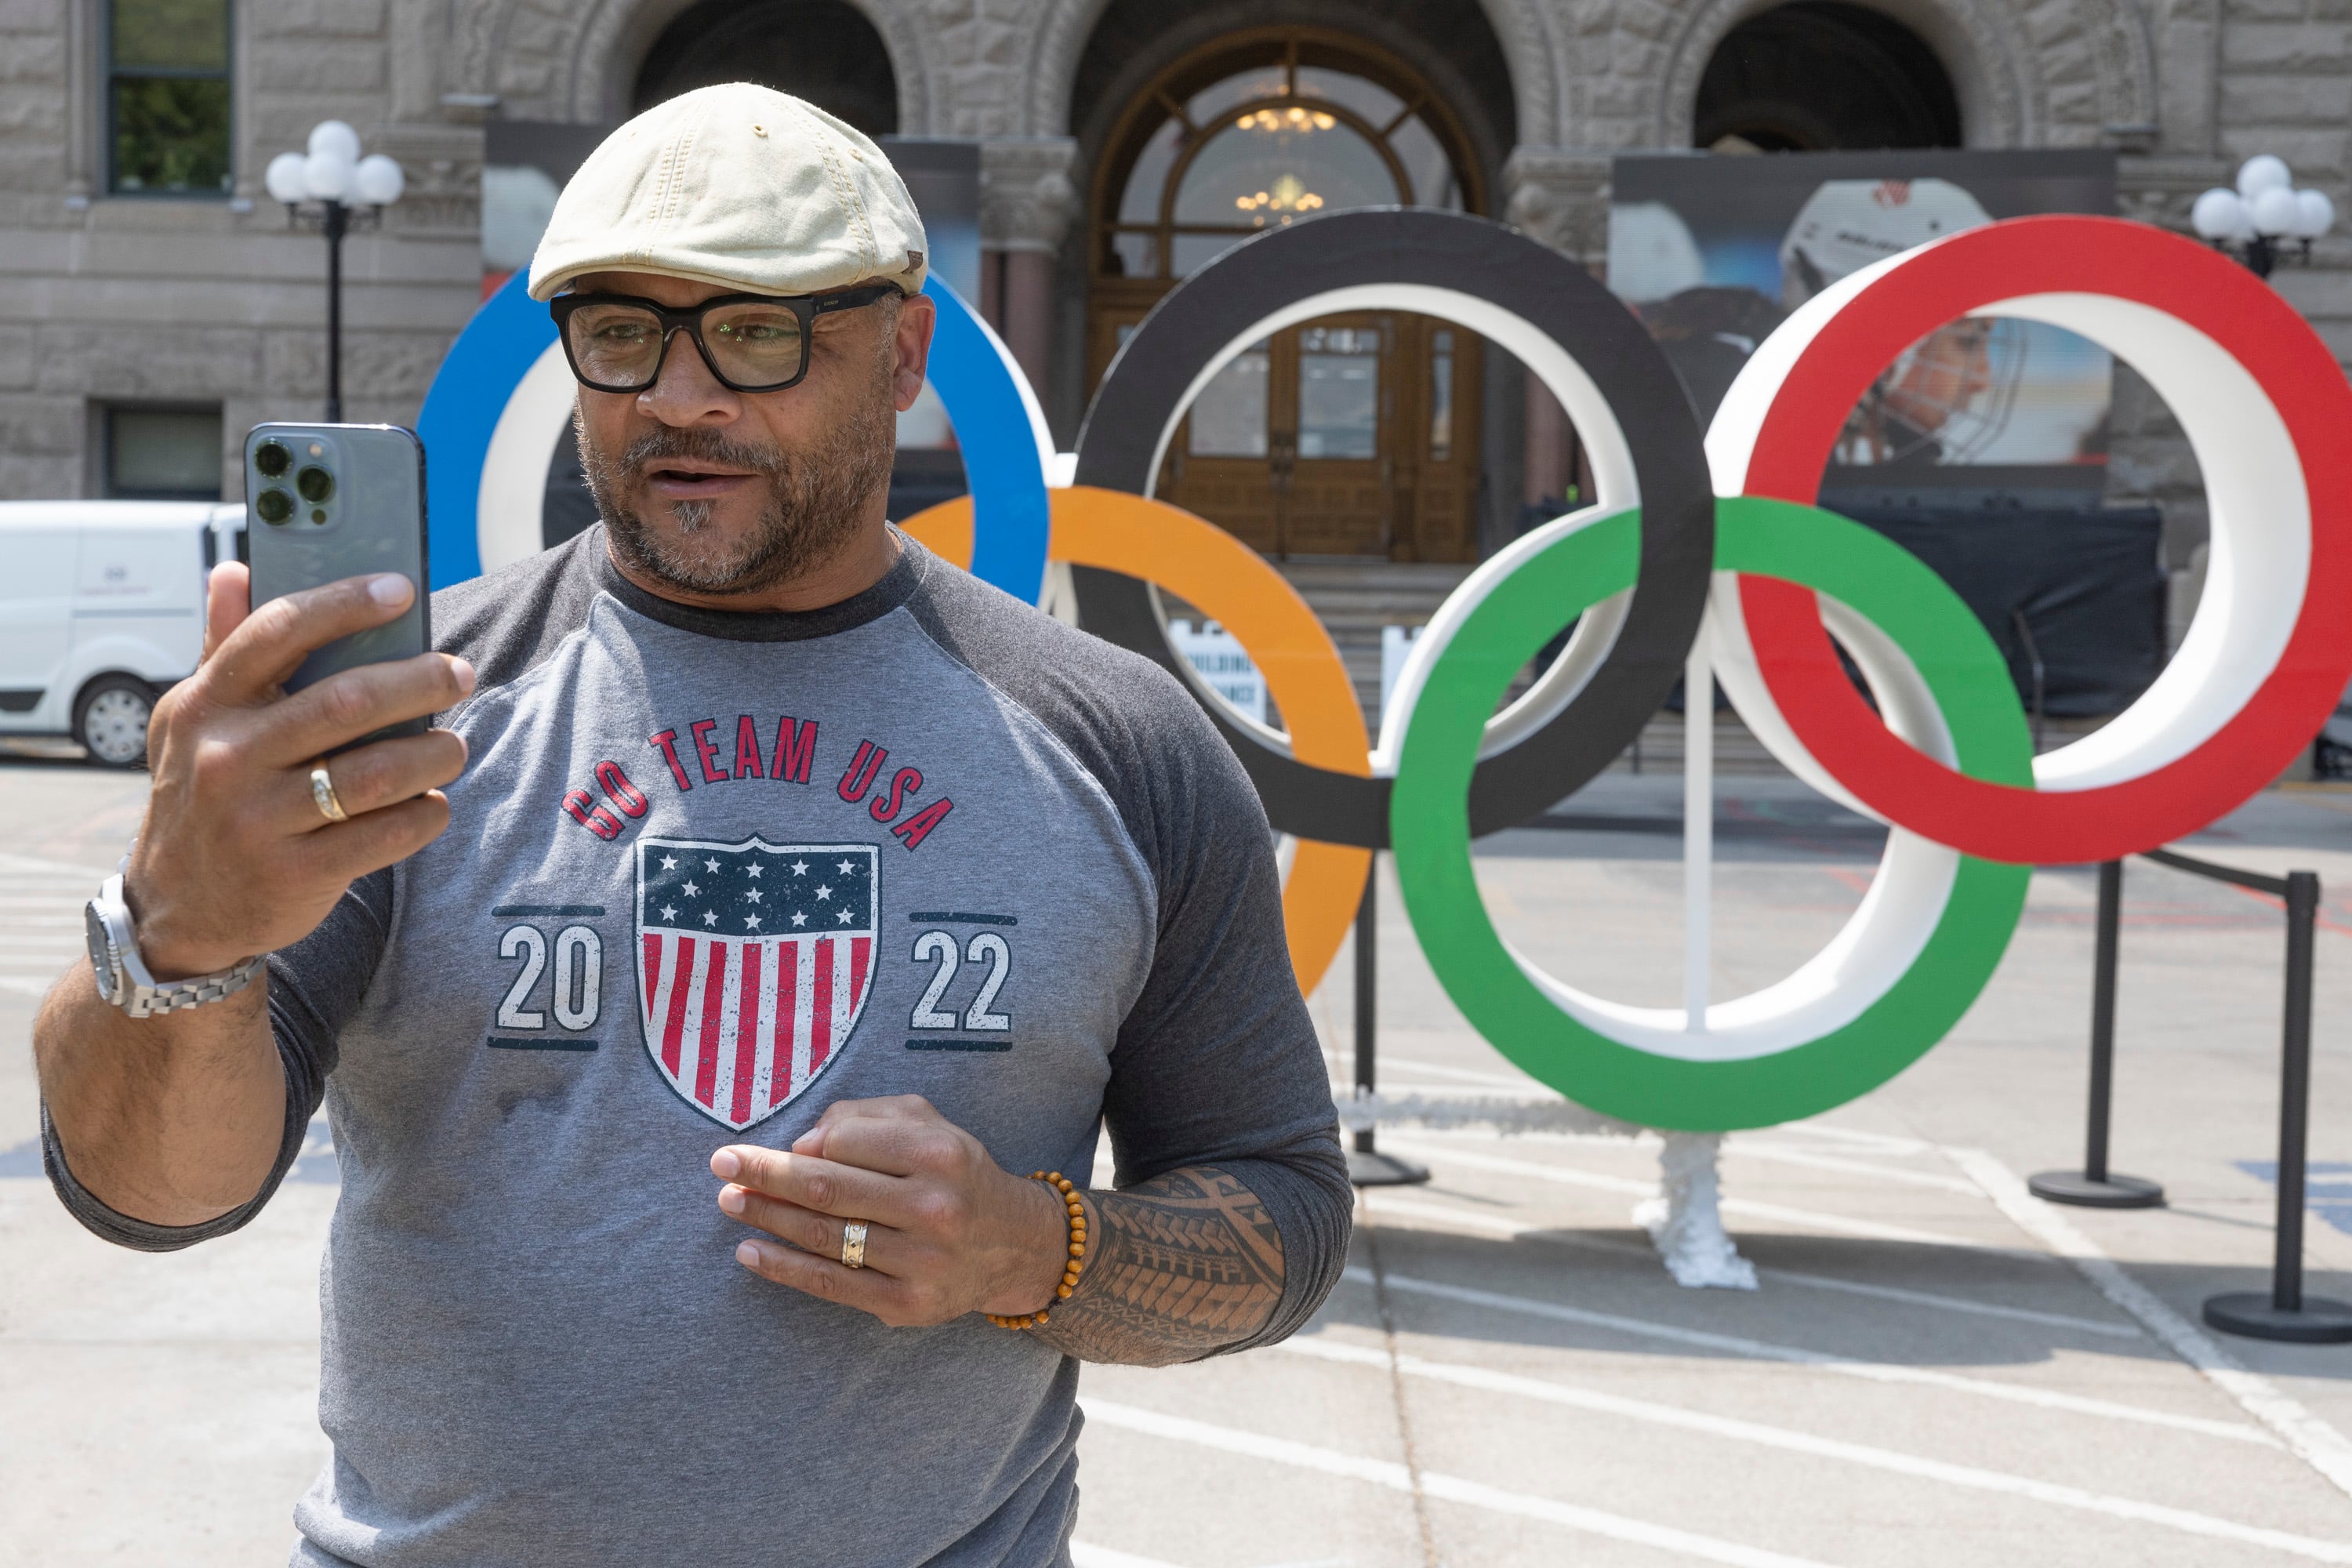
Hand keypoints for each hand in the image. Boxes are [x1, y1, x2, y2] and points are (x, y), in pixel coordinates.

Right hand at [125, 563, 473, 977]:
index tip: (402, 590)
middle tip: (459, 673)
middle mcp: (226, 757)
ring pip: (375, 773)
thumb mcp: (195, 719)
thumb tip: (234, 570)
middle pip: (345, 702)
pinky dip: (425, 815)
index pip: (277, 634)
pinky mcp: (295, 873)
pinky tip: (433, 803)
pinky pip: (385, 835)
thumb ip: (224, 647)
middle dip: (419, 681)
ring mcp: (257, 820)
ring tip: (454, 745)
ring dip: (434, 753)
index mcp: (206, 705)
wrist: (179, 905)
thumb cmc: (205, 791)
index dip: (344, 605)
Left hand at [712, 1095, 1074, 1326]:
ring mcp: (921, 1262)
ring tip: (729, 1201)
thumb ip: (868, 1119)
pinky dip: (784, 1267)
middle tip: (722, 1164)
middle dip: (766, 1174)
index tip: (782, 1145)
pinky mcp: (907, 1304)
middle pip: (828, 1189)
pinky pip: (831, 1284)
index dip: (806, 1142)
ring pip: (824, 1237)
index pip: (847, 1142)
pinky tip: (750, 1252)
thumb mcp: (930, 1126)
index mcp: (940, 1154)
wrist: (1016, 1246)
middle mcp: (934, 1208)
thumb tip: (803, 1144)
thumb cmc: (956, 1174)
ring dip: (766, 1218)